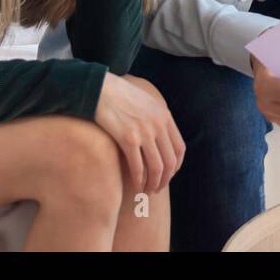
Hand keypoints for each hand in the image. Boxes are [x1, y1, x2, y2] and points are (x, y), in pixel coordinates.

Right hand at [93, 72, 184, 193]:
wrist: (100, 89)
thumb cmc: (120, 96)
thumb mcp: (146, 102)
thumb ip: (156, 119)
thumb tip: (160, 140)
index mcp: (165, 115)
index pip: (179, 148)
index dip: (176, 166)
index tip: (169, 175)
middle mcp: (158, 124)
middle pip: (170, 161)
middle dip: (165, 179)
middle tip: (157, 188)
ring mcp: (145, 131)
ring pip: (156, 167)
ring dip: (153, 183)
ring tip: (147, 190)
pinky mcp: (128, 138)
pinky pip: (138, 167)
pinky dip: (139, 180)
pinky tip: (136, 186)